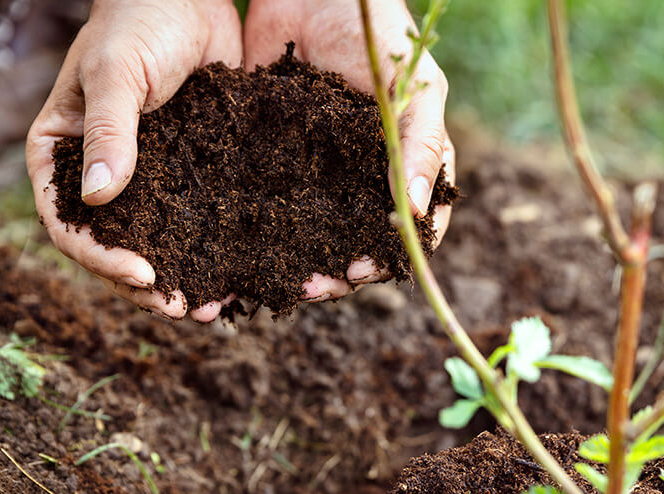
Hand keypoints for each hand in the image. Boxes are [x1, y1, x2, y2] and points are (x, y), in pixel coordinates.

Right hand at [26, 0, 241, 320]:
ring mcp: (149, 177)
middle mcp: (104, 174)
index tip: (143, 275)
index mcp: (65, 155)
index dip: (100, 258)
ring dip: (183, 276)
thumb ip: (108, 132)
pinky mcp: (192, 171)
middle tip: (184, 309)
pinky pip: (198, 218)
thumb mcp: (116, 74)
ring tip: (215, 307)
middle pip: (114, 245)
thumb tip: (99, 198)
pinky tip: (241, 271)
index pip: (68, 223)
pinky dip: (214, 247)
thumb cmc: (138, 22)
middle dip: (145, 285)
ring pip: (159, 240)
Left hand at [244, 0, 454, 301]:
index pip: (409, 229)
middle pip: (355, 242)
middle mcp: (362, 178)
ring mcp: (318, 171)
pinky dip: (256, 229)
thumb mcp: (416, 89)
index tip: (362, 270)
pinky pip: (267, 200)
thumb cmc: (382, 35)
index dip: (390, 258)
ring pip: (311, 231)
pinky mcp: (274, 156)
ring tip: (276, 282)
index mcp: (405, 167)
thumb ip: (424, 146)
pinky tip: (238, 250)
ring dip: (297, 262)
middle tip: (311, 288)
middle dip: (337, 273)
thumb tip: (420, 213)